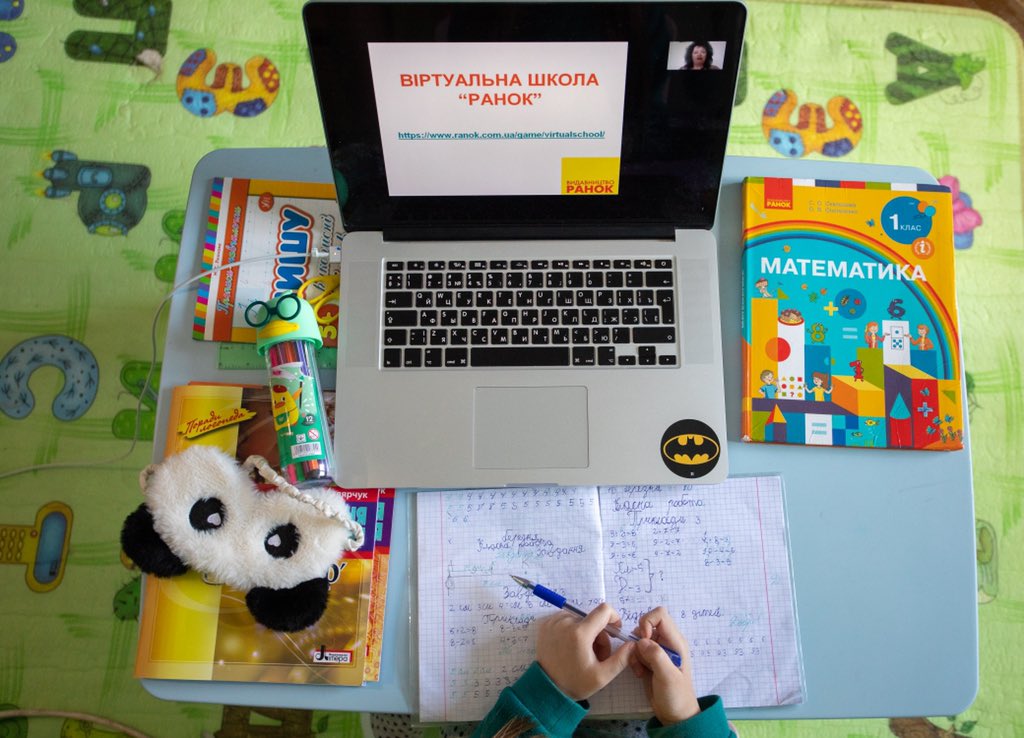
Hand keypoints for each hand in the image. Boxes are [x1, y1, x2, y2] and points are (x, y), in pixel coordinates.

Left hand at [535, 603, 634, 700]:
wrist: (547, 688)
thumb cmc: (575, 683)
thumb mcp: (602, 676)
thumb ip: (621, 658)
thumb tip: (632, 644)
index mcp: (580, 633)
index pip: (604, 610)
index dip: (614, 618)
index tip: (615, 632)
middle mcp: (565, 622)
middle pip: (592, 618)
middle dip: (599, 634)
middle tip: (597, 655)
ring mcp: (553, 622)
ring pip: (579, 618)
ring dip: (586, 632)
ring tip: (583, 652)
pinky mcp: (545, 624)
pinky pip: (566, 619)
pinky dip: (572, 629)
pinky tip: (571, 646)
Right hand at [629, 607, 699, 725]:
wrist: (675, 715)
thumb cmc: (676, 696)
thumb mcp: (668, 677)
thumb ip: (656, 656)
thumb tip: (642, 640)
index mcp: (676, 642)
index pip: (660, 615)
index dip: (647, 622)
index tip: (643, 639)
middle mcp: (667, 642)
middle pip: (646, 625)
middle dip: (638, 639)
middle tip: (641, 657)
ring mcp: (658, 651)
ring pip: (639, 638)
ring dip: (635, 652)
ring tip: (640, 669)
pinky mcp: (649, 659)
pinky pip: (636, 650)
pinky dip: (634, 659)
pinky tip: (639, 673)